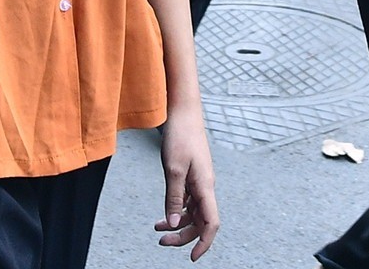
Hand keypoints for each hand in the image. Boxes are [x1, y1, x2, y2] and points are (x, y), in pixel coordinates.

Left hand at [156, 104, 219, 258]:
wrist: (183, 113)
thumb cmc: (180, 137)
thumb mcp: (173, 169)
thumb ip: (174, 198)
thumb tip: (174, 224)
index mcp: (205, 187)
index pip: (211, 223)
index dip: (204, 243)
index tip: (192, 257)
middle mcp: (206, 187)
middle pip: (200, 222)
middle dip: (183, 236)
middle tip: (161, 242)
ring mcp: (200, 183)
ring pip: (193, 214)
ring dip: (177, 225)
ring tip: (157, 230)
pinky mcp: (192, 177)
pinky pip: (188, 203)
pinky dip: (176, 212)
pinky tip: (162, 216)